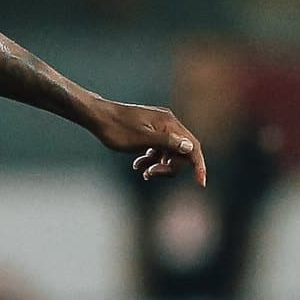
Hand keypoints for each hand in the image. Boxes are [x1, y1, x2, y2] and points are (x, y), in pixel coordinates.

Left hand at [85, 97, 207, 185]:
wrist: (98, 116)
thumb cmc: (117, 128)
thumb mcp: (141, 139)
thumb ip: (166, 143)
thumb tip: (190, 147)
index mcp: (169, 123)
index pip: (192, 146)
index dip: (198, 165)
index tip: (201, 183)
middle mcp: (168, 123)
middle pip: (181, 152)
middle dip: (169, 167)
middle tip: (149, 174)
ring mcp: (159, 126)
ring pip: (168, 152)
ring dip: (158, 165)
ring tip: (141, 170)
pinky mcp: (149, 130)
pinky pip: (158, 149)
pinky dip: (151, 159)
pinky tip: (138, 165)